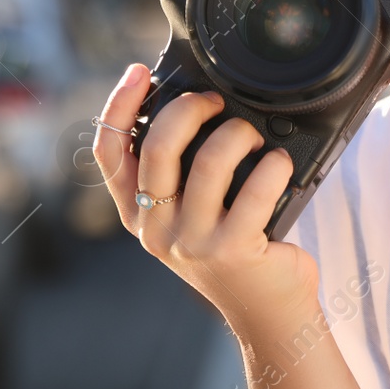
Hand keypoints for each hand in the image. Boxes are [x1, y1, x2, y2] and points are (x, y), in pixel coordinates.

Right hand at [91, 64, 321, 333]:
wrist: (268, 316)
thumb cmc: (235, 253)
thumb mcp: (189, 218)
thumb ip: (178, 176)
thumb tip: (190, 107)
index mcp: (138, 216)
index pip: (110, 154)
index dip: (119, 106)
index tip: (138, 72)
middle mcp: (157, 231)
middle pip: (158, 148)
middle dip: (189, 108)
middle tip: (215, 100)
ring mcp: (193, 243)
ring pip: (209, 162)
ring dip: (238, 134)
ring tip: (253, 136)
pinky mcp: (234, 250)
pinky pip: (255, 189)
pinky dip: (273, 165)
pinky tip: (279, 163)